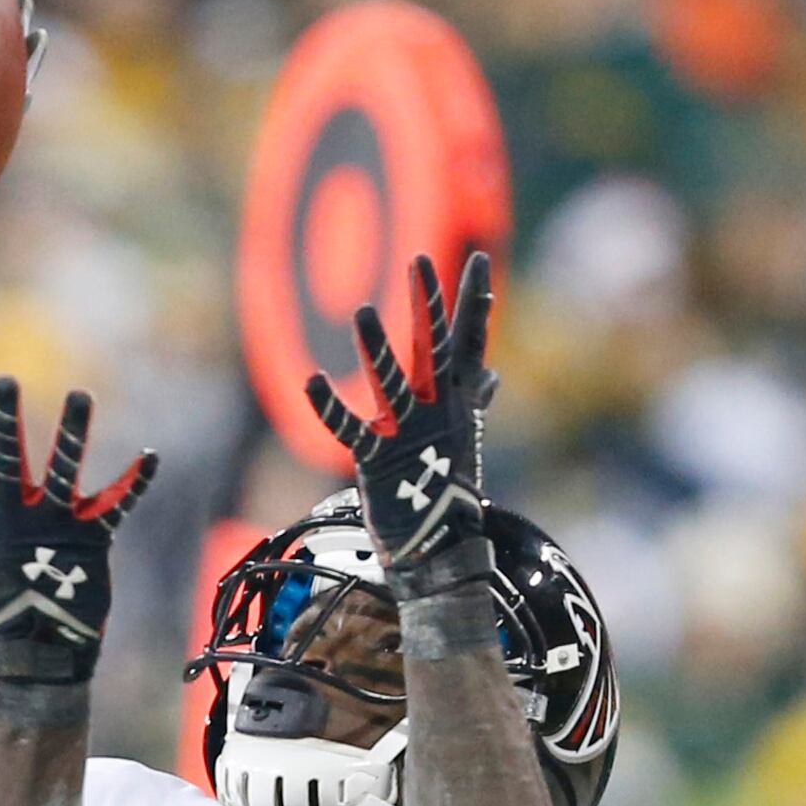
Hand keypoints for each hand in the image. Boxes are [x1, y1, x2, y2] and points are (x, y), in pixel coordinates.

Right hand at [0, 377, 156, 682]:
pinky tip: (150, 455)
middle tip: (4, 380)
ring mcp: (53, 527)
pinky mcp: (90, 539)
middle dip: (4, 419)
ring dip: (72, 432)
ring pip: (62, 470)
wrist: (35, 648)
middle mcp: (13, 518)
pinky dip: (135, 482)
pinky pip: (116, 505)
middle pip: (7, 459)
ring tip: (80, 395)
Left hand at [305, 250, 497, 586]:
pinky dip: (330, 407)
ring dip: (379, 347)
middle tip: (418, 261)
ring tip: (362, 310)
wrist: (438, 544)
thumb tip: (493, 377)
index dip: (472, 303)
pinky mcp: (380, 462)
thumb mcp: (463, 437)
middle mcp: (439, 411)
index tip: (474, 261)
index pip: (470, 343)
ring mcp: (410, 435)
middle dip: (428, 305)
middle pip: (436, 348)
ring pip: (395, 382)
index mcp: (458, 402)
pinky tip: (311, 381)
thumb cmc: (446, 488)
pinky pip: (352, 430)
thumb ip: (474, 401)